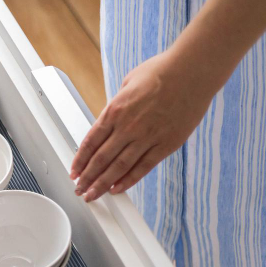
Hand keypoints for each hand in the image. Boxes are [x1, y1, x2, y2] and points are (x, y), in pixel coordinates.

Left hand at [69, 49, 215, 201]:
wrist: (193, 71)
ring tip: (92, 195)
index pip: (90, 142)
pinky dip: (129, 180)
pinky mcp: (167, 144)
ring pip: (119, 167)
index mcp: (114, 111)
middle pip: (101, 159)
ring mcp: (147, 137)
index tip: (74, 172)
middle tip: (79, 189)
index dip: (80, 160)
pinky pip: (144, 167)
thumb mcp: (127, 83)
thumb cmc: (161, 71)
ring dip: (103, 184)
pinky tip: (117, 189)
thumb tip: (110, 118)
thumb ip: (118, 104)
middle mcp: (127, 127)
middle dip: (87, 177)